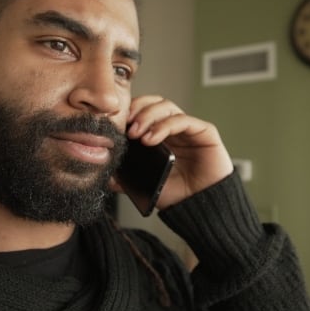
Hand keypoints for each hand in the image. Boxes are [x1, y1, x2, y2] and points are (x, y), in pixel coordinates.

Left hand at [118, 95, 233, 208]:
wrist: (199, 207)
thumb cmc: (177, 194)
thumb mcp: (144, 183)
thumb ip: (125, 177)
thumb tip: (105, 174)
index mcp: (159, 135)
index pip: (143, 110)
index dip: (129, 112)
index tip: (115, 124)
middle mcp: (174, 129)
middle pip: (154, 103)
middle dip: (138, 110)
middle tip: (126, 126)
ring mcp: (189, 129)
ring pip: (167, 107)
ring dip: (148, 116)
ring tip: (137, 134)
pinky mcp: (205, 132)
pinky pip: (184, 120)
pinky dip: (165, 125)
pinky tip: (151, 138)